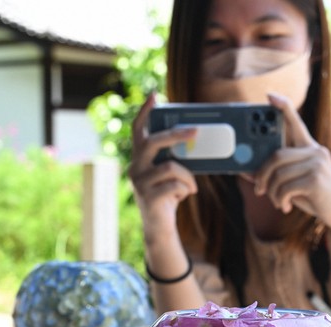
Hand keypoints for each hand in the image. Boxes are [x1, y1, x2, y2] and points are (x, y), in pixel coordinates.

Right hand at [128, 94, 197, 234]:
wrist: (160, 228)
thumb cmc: (167, 197)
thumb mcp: (169, 175)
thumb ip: (173, 159)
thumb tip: (193, 140)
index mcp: (139, 159)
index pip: (139, 131)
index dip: (145, 112)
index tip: (154, 95)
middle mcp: (134, 168)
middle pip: (154, 142)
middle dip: (176, 135)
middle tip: (196, 131)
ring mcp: (139, 183)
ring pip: (171, 166)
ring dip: (187, 176)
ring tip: (191, 187)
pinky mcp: (148, 197)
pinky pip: (175, 185)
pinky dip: (185, 189)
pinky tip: (184, 196)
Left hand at [253, 93, 330, 228]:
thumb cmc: (316, 198)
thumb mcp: (293, 184)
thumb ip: (274, 175)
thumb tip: (246, 171)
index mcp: (311, 148)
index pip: (296, 123)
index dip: (283, 107)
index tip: (270, 96)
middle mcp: (315, 151)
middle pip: (276, 155)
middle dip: (262, 175)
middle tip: (259, 190)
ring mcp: (317, 163)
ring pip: (279, 174)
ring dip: (273, 192)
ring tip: (278, 202)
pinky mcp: (316, 179)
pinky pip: (286, 187)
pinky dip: (281, 200)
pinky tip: (286, 207)